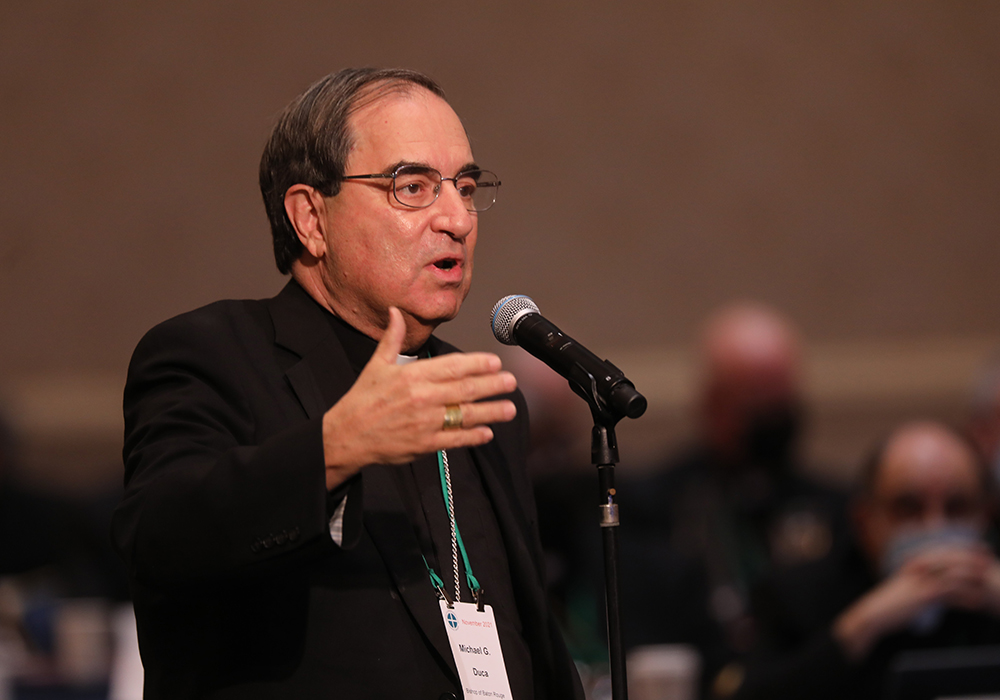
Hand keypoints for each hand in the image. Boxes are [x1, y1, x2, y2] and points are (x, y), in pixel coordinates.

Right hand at [321, 307, 516, 489]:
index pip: (452, 366)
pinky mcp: (424, 444)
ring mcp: (424, 422)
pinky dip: (473, 436)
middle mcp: (421, 397)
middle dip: (492, 385)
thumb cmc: (362, 399)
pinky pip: (454, 439)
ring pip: (465, 414)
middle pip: (465, 389)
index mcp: (412, 376)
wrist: (346, 435)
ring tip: (509, 407)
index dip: (477, 364)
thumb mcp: (376, 364)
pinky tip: (488, 432)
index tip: (495, 362)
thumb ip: (392, 338)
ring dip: (490, 411)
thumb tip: (395, 312)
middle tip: (511, 382)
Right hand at [834, 545, 993, 659]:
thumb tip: (940, 585)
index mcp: (916, 562)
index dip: (964, 548)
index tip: (981, 549)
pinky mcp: (922, 596)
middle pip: (951, 558)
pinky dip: (964, 598)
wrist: (876, 612)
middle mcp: (919, 568)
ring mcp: (921, 581)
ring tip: (987, 583)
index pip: (944, 550)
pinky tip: (976, 604)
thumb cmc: (892, 602)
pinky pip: (949, 594)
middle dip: (972, 558)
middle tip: (990, 560)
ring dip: (972, 578)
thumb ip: (924, 581)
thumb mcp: (908, 586)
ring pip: (952, 574)